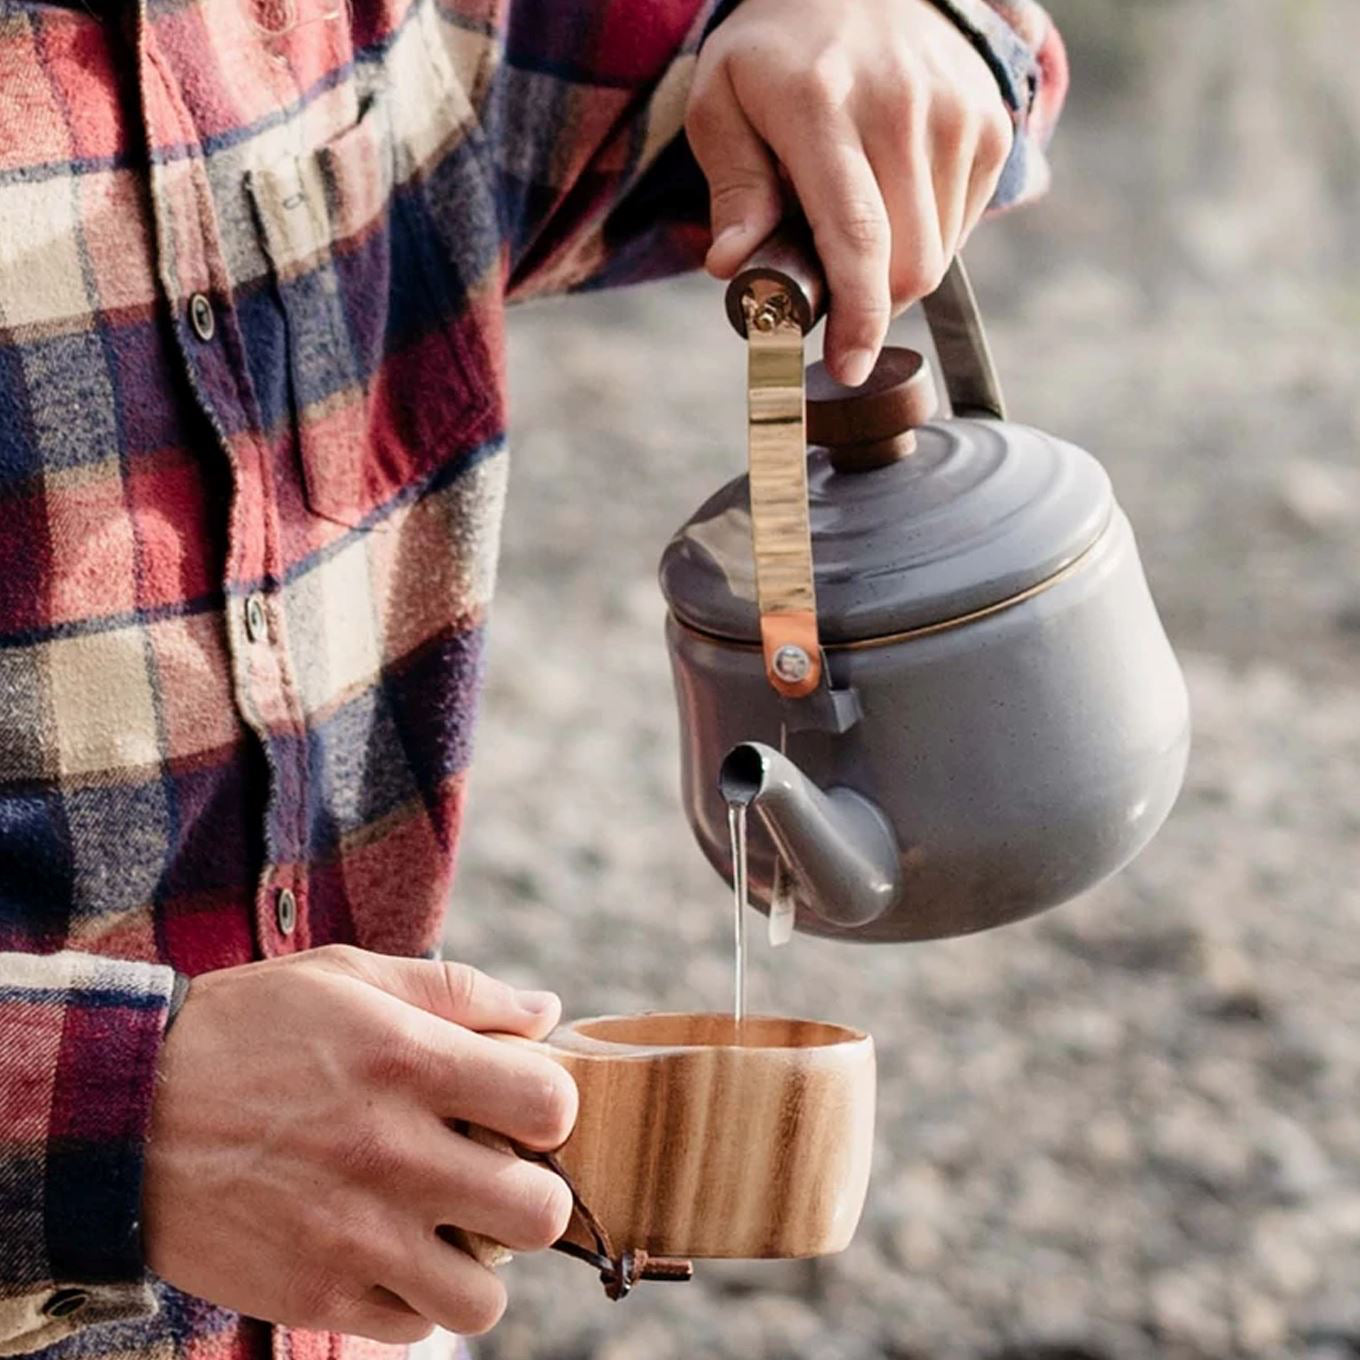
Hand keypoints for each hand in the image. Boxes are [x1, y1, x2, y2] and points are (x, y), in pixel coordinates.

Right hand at [142, 946, 577, 1339]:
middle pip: (539, 1212)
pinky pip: (412, 1329)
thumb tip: (547, 1013)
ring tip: (450, 1229)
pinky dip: (415, 1300)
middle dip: (533, 1194)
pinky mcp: (313, 1295)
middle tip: (496, 1176)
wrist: (122, 1113)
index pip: (551, 1103)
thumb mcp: (349, 977)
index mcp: (410, 1061)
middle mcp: (392, 1153)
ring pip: (484, 1297)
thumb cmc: (249, 1030)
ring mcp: (353, 1234)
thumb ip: (459, 991)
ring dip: (480, 1265)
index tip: (521, 1108)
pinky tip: (390, 1254)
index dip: (551, 1108)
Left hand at [687, 0, 1013, 385]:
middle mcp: (901, 108)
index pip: (857, 236)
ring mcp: (957, 113)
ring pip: (938, 254)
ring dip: (894, 273)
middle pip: (909, 263)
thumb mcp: (722, 104)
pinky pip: (962, 227)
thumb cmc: (777, 53)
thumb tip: (734, 270)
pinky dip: (925, 240)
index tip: (848, 367)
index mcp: (822, 106)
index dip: (859, 318)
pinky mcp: (992, 123)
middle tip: (826, 284)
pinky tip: (891, 202)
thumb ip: (732, 189)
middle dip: (868, 305)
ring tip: (854, 224)